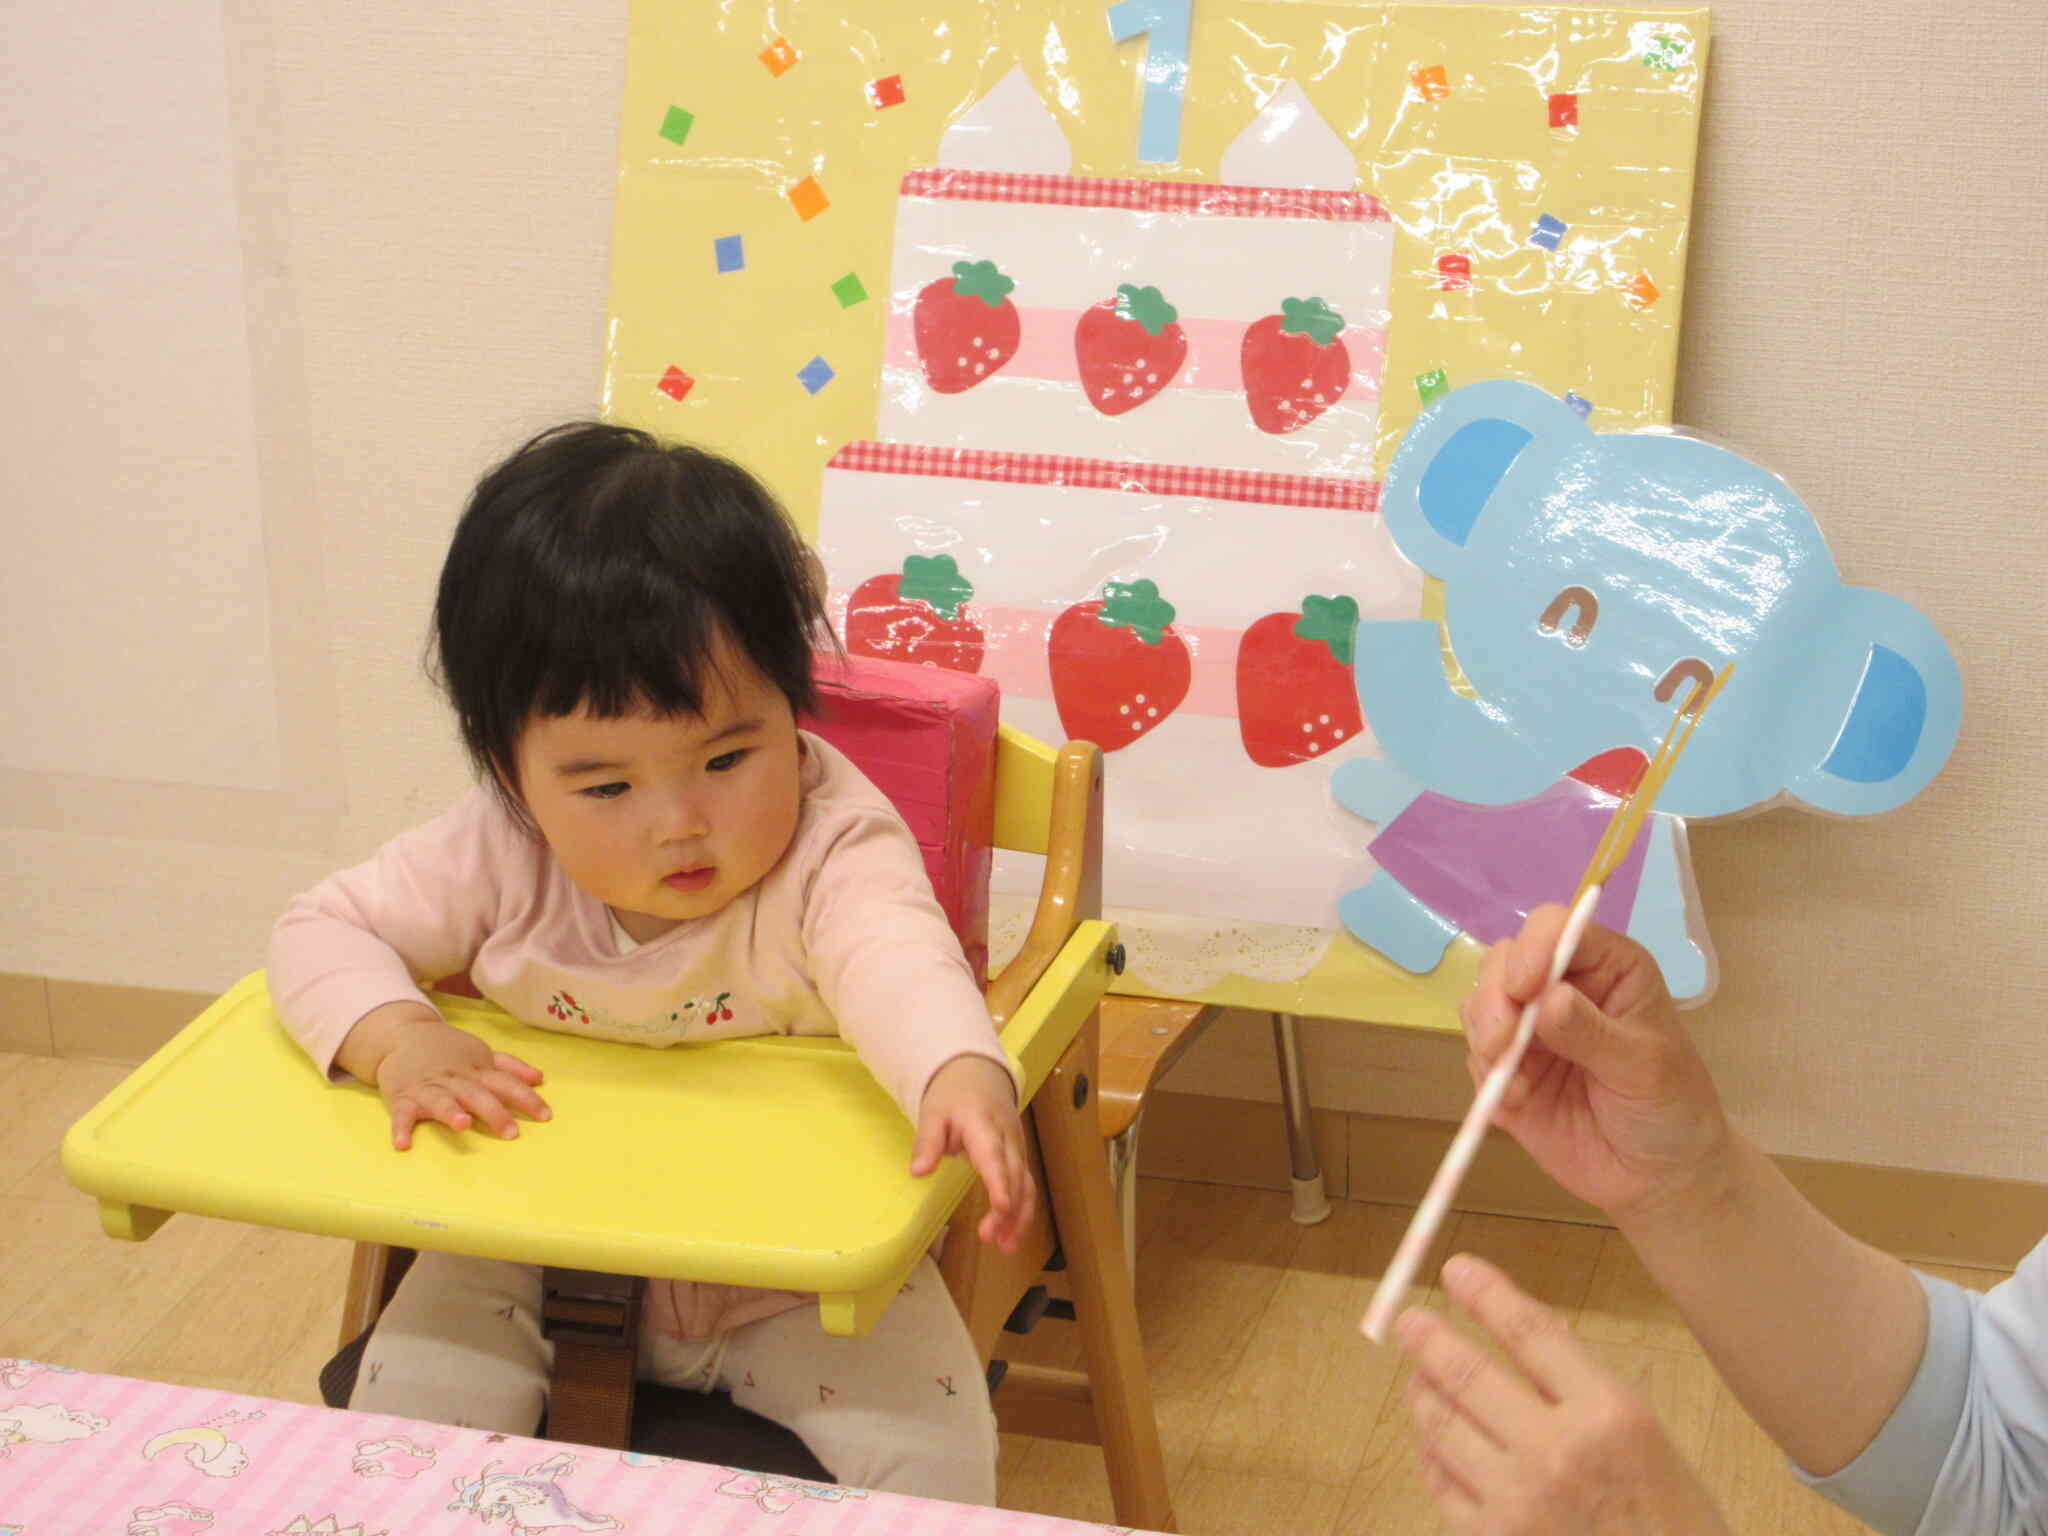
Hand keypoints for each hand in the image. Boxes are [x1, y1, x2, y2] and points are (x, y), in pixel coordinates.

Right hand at [343, 1003, 550, 1149]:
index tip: (546, 1115)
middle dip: (494, 1112)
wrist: (402, 1033)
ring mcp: (427, 1088)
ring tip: (462, 1124)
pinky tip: (403, 1144)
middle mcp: (454, 1079)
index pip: (506, 1083)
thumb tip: (540, 1078)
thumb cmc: (448, 1050)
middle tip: (511, 1133)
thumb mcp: (480, 1053)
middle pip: (477, 1095)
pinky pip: (401, 1114)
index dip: (526, 1098)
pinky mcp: (401, 1097)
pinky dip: (400, 1129)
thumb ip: (509, 1067)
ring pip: (441, 1101)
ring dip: (451, 1112)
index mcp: (476, 1070)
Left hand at [911, 1055, 1035, 1252]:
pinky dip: (1022, 1212)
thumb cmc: (953, 1095)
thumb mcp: (933, 1112)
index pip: (994, 1156)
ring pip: (1026, 1184)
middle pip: (1014, 1175)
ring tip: (1006, 1247)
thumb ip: (927, 1142)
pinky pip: (1026, 1186)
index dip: (1000, 1182)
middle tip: (991, 1239)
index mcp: (984, 1124)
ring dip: (1019, 1217)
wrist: (979, 1074)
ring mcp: (1017, 1148)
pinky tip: (1011, 1236)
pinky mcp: (1019, 1157)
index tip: (1002, 1207)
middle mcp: (1007, 1138)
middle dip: (1008, 1210)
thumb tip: (918, 1172)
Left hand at [1395, 1254, 1730, 1535]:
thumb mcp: (1643, 1437)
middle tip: (1408, 1322)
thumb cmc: (1671, 1519)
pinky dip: (1434, 1456)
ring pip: (1442, 1427)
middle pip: (1468, 1374)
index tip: (1456, 1269)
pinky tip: (1435, 1443)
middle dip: (1428, 1339)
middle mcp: (1558, 1451)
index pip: (1529, 1332)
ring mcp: (1519, 1501)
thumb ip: (1582, 1384)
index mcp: (1608, 1413)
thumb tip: (1525, 1327)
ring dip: (1423, 1395)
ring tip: (1419, 1380)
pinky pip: (1442, 1484)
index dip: (1485, 1293)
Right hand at [1463, 908, 1729, 1224]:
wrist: (1658, 1181)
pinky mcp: (1507, 1069)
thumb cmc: (1671, 1111)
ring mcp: (1530, 1028)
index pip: (1556, 927)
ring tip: (1511, 1078)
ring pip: (1480, 1002)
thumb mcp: (1644, 1068)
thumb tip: (1548, 999)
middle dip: (1495, 998)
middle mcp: (1563, 986)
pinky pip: (1474, 1054)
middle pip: (1504, 960)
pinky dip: (1485, 1074)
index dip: (1533, 948)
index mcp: (1607, 968)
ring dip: (1485, 1035)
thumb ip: (1593, 1033)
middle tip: (1504, 1043)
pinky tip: (1515, 1101)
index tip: (1525, 989)